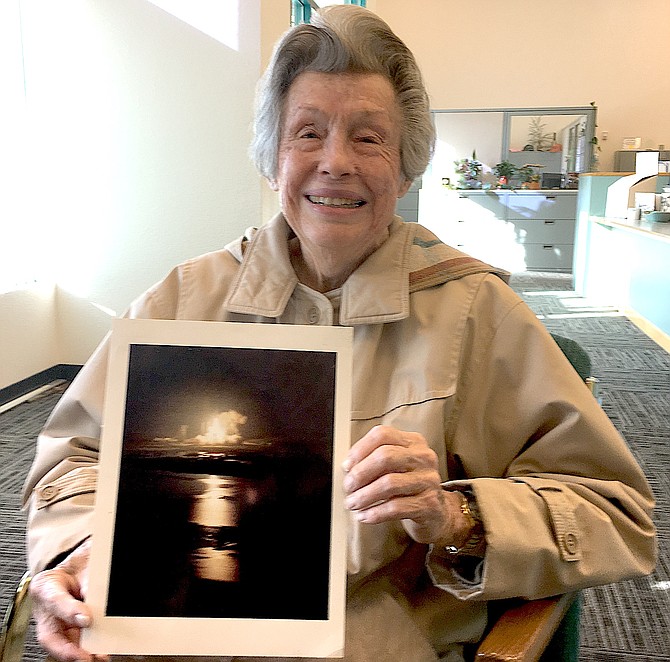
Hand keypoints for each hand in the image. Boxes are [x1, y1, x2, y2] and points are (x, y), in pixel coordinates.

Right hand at [30, 539, 108, 661]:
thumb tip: (97, 596)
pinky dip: (84, 652)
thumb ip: (89, 580)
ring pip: (61, 645)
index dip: (69, 611)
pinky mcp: (65, 633)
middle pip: (49, 636)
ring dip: (79, 655)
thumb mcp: (83, 565)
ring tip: (98, 656)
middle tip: (87, 656)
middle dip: (67, 651)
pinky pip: (73, 645)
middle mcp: (46, 610)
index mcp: (46, 586)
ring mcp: (54, 624)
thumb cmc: (76, 567)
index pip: (54, 600)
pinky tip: (99, 654)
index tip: (87, 619)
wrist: (73, 570)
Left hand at [342, 425, 469, 546]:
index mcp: (413, 442)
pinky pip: (396, 507)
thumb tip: (348, 466)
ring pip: (389, 483)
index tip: (346, 466)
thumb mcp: (396, 467)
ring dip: (364, 495)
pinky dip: (375, 513)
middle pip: (385, 456)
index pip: (382, 435)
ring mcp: (429, 480)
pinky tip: (364, 516)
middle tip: (348, 487)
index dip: (360, 449)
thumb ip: (375, 460)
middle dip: (360, 473)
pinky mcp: (429, 504)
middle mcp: (423, 457)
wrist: (436, 513)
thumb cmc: (409, 487)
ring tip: (352, 503)